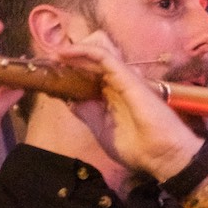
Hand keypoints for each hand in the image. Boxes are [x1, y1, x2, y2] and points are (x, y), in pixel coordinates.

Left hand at [53, 32, 200, 180]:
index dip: (67, 75)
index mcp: (110, 97)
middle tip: (46, 62)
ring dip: (72, 52)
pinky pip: (103, 56)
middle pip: (89, 63)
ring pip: (95, 53)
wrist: (162, 155)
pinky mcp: (126, 76)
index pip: (86, 78)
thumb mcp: (102, 131)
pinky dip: (83, 51)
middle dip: (66, 61)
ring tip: (53, 53)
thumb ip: (86, 113)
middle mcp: (116, 84)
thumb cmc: (137, 147)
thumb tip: (67, 99)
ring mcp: (122, 78)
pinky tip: (65, 53)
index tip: (47, 76)